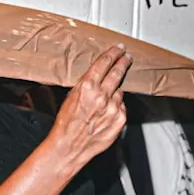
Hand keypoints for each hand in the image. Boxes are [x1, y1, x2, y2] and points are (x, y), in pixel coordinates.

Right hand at [48, 45, 131, 174]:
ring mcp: (113, 107)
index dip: (113, 53)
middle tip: (127, 57)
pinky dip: (116, 108)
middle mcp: (102, 95)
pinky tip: (106, 113)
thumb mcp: (71, 96)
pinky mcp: (120, 119)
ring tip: (104, 102)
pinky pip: (122, 107)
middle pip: (117, 72)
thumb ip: (87, 85)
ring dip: (115, 93)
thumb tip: (98, 77)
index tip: (119, 49)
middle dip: (123, 62)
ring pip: (119, 92)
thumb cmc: (67, 123)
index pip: (104, 63)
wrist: (70, 145)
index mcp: (87, 86)